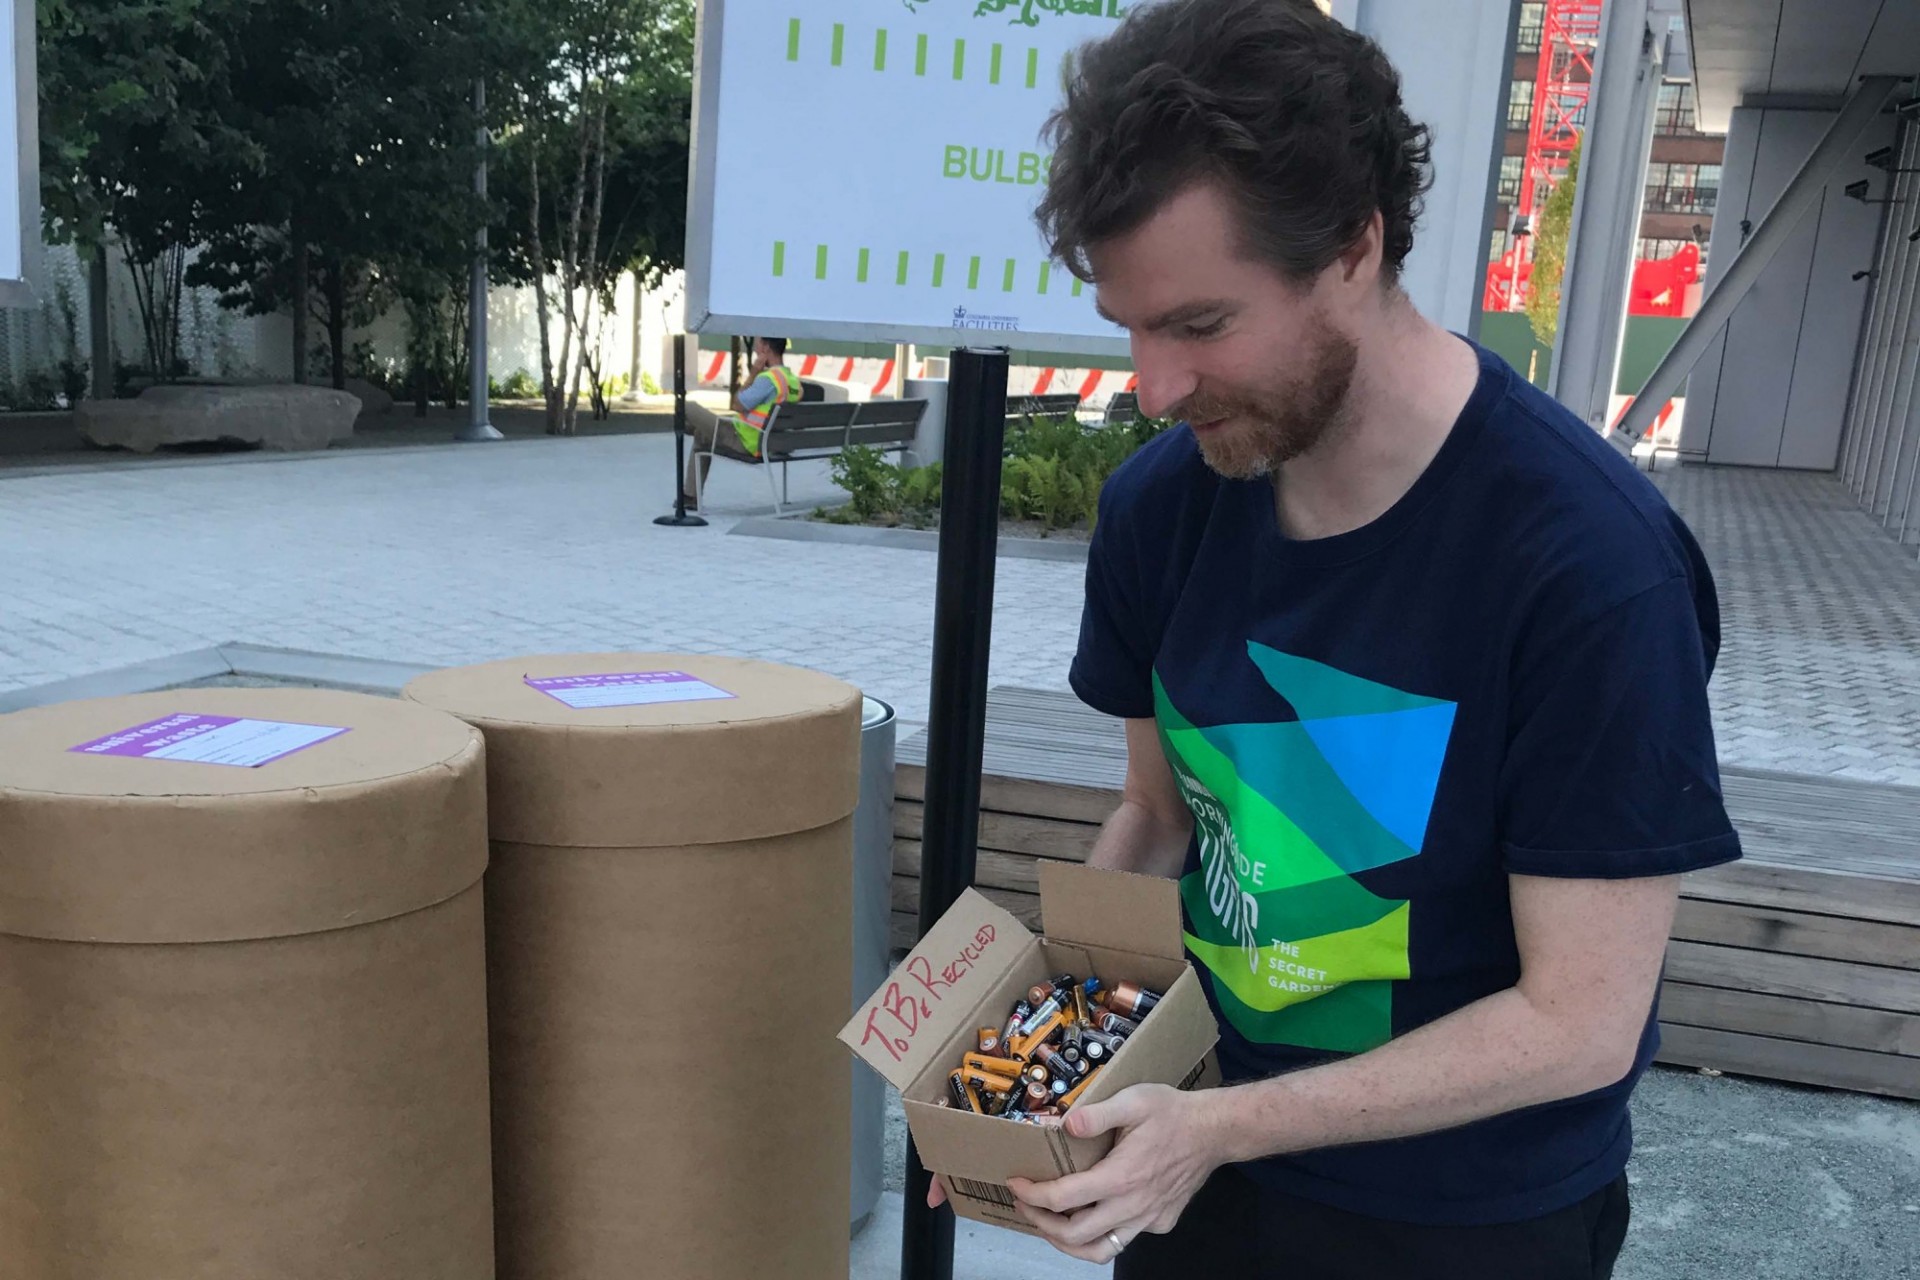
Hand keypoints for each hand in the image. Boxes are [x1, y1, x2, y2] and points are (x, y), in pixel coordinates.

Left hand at [1006, 1084, 1222, 1263]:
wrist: (1215, 1131)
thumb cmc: (1172, 1113)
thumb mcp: (1133, 1100)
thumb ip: (1096, 1113)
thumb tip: (1064, 1124)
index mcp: (1120, 1177)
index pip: (1062, 1199)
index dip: (1032, 1195)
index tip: (1016, 1184)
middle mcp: (1132, 1206)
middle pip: (1074, 1235)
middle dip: (1041, 1224)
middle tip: (1025, 1205)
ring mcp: (1148, 1219)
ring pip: (1099, 1251)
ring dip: (1068, 1242)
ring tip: (1050, 1224)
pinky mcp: (1160, 1222)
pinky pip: (1123, 1238)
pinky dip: (1101, 1233)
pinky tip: (1095, 1211)